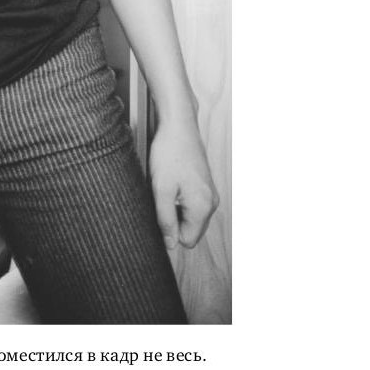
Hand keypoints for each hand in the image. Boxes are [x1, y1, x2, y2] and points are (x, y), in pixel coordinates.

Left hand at [148, 115, 219, 249]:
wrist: (178, 126)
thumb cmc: (169, 153)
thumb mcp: (161, 189)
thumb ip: (166, 219)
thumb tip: (170, 244)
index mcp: (203, 207)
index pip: (187, 241)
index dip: (169, 231)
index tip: (158, 213)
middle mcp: (211, 204)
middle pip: (190, 230)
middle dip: (172, 220)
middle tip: (161, 198)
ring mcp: (210, 194)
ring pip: (189, 217)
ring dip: (174, 209)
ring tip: (166, 188)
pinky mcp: (205, 186)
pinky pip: (191, 205)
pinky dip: (179, 199)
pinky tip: (171, 183)